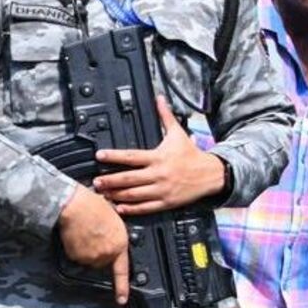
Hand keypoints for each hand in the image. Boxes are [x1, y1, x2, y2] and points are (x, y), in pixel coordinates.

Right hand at [57, 185, 130, 303]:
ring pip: (88, 259)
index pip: (122, 271)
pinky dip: (75, 248)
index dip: (122, 288)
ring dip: (86, 249)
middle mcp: (107, 254)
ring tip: (84, 232)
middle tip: (93, 235)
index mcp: (120, 244)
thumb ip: (115, 234)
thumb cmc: (92, 206)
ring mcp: (92, 256)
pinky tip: (76, 235)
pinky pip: (76, 256)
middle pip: (101, 261)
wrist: (75, 205)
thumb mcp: (114, 218)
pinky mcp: (77, 256)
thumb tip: (110, 237)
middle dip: (98, 252)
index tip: (122, 299)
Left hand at [94, 98, 226, 214]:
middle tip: (96, 181)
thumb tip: (159, 98)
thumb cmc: (192, 154)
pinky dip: (132, 209)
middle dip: (110, 180)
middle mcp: (159, 174)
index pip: (131, 156)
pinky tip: (120, 208)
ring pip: (135, 195)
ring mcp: (162, 190)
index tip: (99, 156)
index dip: (113, 156)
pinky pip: (146, 207)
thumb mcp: (178, 133)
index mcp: (158, 157)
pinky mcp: (166, 202)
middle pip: (129, 178)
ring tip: (103, 194)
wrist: (212, 174)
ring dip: (117, 195)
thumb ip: (165, 116)